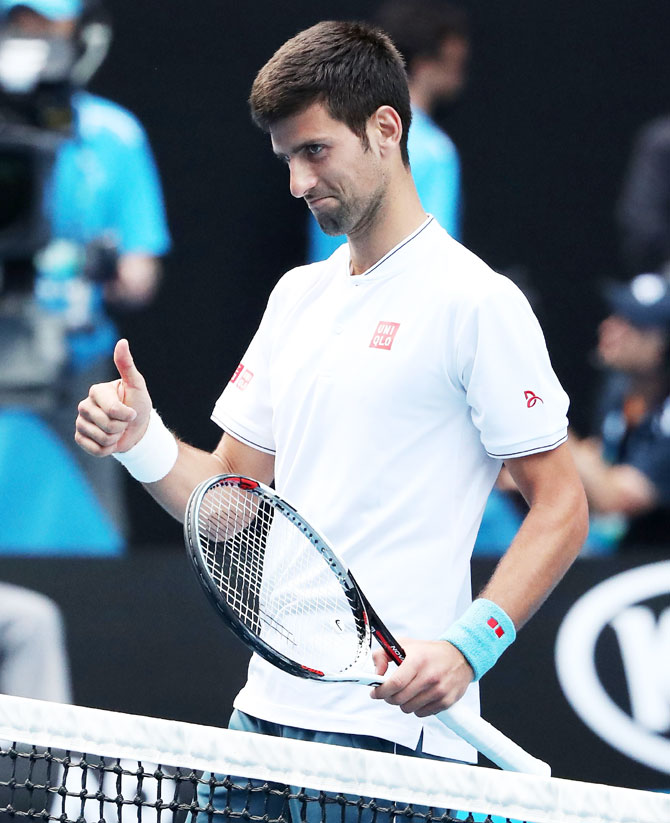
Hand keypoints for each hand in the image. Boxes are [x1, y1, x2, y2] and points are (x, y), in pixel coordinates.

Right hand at [75, 339, 152, 456]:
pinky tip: (109, 441)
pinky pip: (93, 448)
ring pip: (100, 438)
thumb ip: (127, 365)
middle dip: (121, 427)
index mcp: (96, 391)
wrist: (137, 429)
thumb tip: (122, 342)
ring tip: (117, 431)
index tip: (132, 412)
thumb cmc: (138, 405)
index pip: (112, 410)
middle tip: (124, 422)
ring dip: (115, 439)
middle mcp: (85, 405)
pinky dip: (106, 449)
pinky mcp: (80, 437)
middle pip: (106, 425)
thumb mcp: (137, 385)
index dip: (127, 416)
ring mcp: (80, 421)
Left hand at [370, 638, 473, 717]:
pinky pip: (421, 713)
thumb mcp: (405, 645)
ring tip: (407, 692)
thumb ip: (383, 655)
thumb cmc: (429, 652)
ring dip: (403, 703)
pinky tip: (419, 696)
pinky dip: (416, 708)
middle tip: (389, 692)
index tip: (375, 692)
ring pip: (408, 708)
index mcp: (417, 660)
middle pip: (399, 699)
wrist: (460, 657)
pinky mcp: (446, 702)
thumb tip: (376, 673)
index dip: (381, 691)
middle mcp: (429, 676)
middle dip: (389, 697)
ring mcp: (439, 691)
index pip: (395, 683)